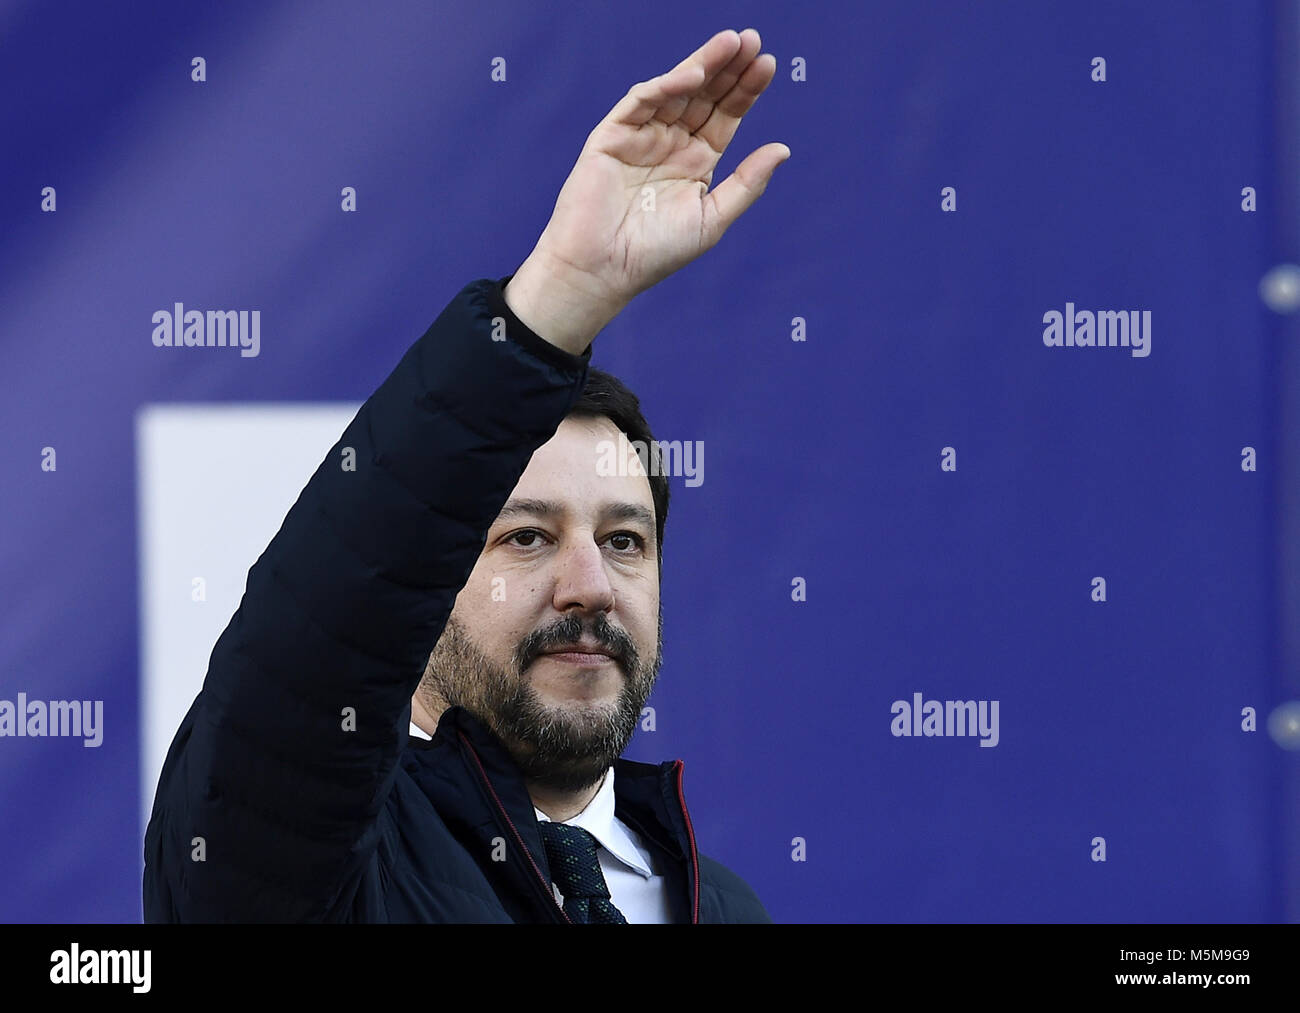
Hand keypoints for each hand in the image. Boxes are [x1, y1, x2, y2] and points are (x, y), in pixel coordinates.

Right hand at [506, 28, 788, 352]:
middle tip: (754, 40)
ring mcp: (641, 136)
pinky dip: (666, 86)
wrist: (603, 270)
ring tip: (732, 43)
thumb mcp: (712, 219)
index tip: (769, 65)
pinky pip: (641, 101)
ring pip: (676, 90)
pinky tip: (693, 75)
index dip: (746, 90)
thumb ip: (746, 184)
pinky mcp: (612, 135)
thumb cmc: (655, 254)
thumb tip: (783, 149)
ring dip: (703, 65)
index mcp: (696, 161)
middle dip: (729, 68)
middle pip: (705, 95)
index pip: (726, 115)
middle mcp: (671, 143)